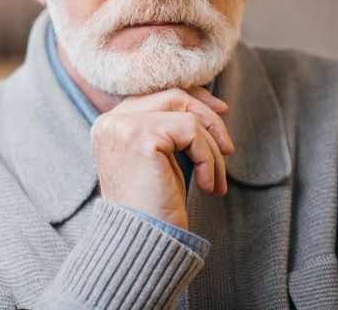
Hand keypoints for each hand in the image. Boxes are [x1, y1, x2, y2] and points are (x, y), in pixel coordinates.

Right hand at [90, 86, 233, 230]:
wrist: (140, 243)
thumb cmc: (151, 208)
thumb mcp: (158, 161)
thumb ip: (166, 131)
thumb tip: (207, 104)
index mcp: (109, 125)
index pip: (154, 94)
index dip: (192, 99)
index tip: (220, 112)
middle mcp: (110, 121)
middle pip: (171, 96)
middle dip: (208, 117)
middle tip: (228, 148)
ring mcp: (123, 126)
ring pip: (186, 114)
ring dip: (211, 147)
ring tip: (215, 180)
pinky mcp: (141, 137)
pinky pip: (191, 133)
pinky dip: (208, 160)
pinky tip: (207, 186)